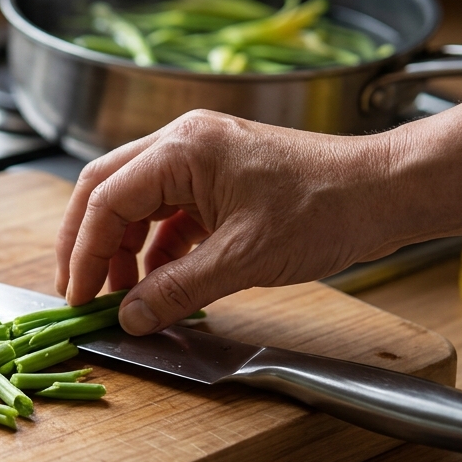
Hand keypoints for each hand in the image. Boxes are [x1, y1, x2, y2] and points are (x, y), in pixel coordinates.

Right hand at [55, 110, 402, 334]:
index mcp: (182, 149)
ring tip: (121, 296)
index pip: (105, 199)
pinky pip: (168, 211)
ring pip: (134, 202)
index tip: (77, 296)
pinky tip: (158, 282)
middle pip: (106, 190)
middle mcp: (182, 142)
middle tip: (78, 291)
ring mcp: (200, 157)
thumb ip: (178, 290)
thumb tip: (130, 319)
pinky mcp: (218, 178)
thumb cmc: (324, 211)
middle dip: (88, 243)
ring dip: (121, 248)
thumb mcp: (244, 260)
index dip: (84, 252)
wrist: (385, 192)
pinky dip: (155, 247)